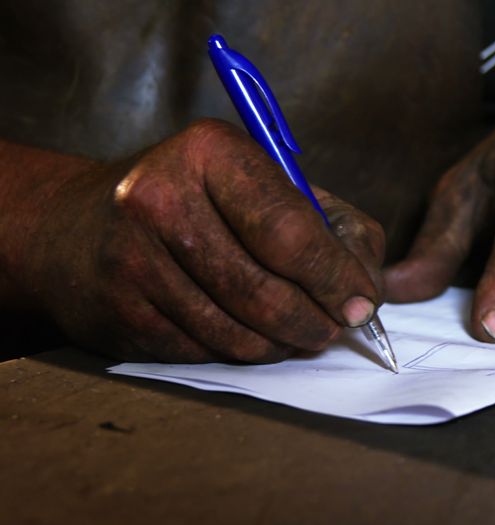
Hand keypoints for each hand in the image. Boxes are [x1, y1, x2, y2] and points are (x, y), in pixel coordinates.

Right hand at [16, 120, 384, 361]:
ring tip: (296, 332)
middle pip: (267, 291)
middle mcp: (162, 198)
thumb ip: (335, 228)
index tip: (362, 302)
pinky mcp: (118, 312)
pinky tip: (245, 333)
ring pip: (240, 333)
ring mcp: (133, 258)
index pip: (290, 230)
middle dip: (316, 321)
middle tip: (334, 328)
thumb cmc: (201, 204)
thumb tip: (365, 293)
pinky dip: (240, 353)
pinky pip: (205, 353)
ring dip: (282, 344)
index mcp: (210, 151)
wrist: (78, 229)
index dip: (336, 277)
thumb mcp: (269, 185)